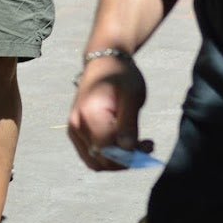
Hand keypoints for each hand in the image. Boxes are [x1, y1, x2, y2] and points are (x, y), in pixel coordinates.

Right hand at [67, 54, 153, 170]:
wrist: (103, 61)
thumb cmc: (120, 76)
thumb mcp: (131, 97)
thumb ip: (128, 124)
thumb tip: (128, 150)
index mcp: (89, 115)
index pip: (108, 151)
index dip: (130, 156)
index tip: (149, 145)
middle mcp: (76, 125)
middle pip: (101, 161)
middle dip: (126, 161)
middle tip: (147, 145)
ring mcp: (74, 129)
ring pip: (96, 162)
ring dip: (118, 160)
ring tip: (137, 145)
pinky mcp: (76, 131)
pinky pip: (91, 155)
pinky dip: (109, 156)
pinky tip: (123, 143)